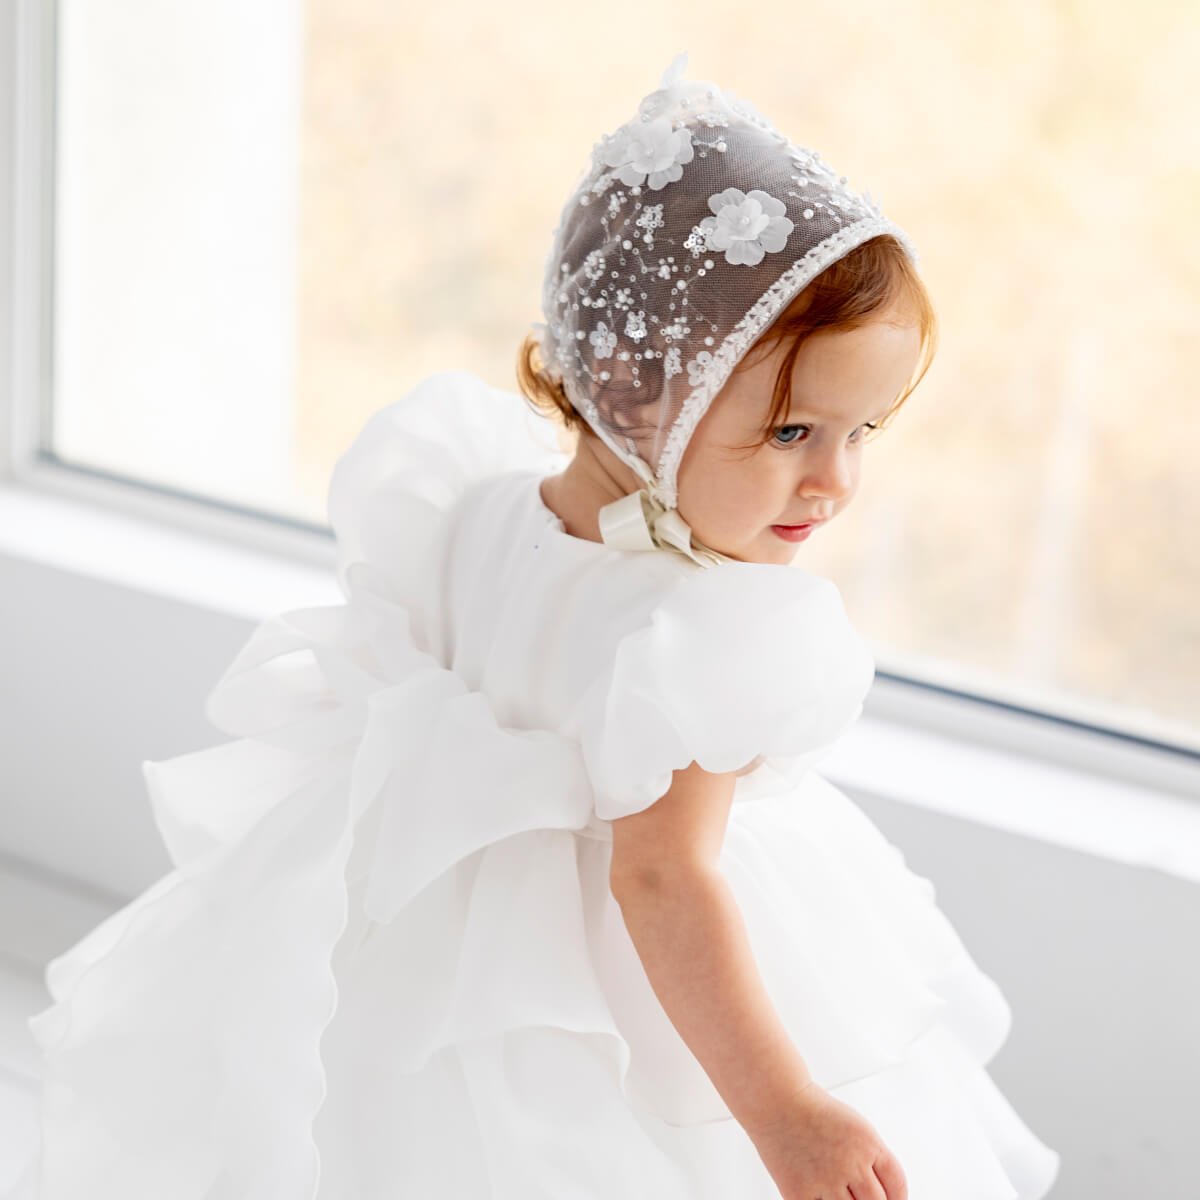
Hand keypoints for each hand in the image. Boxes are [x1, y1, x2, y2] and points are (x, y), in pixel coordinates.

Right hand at [745, 1082, 907, 1199]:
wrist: (775, 1099)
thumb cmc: (811, 1108)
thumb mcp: (852, 1125)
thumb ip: (869, 1156)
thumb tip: (878, 1188)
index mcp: (868, 1143)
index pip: (897, 1185)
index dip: (898, 1199)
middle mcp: (851, 1163)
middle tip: (863, 1197)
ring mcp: (826, 1180)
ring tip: (839, 1193)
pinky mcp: (800, 1192)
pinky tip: (821, 1195)